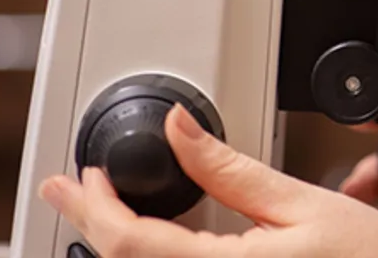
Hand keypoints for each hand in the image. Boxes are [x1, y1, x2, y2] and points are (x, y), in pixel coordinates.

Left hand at [38, 104, 377, 257]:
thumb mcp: (303, 201)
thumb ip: (231, 170)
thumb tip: (180, 131)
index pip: (131, 244)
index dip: (95, 207)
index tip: (80, 176)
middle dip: (94, 224)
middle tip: (74, 188)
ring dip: (119, 247)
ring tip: (105, 212)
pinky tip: (152, 244)